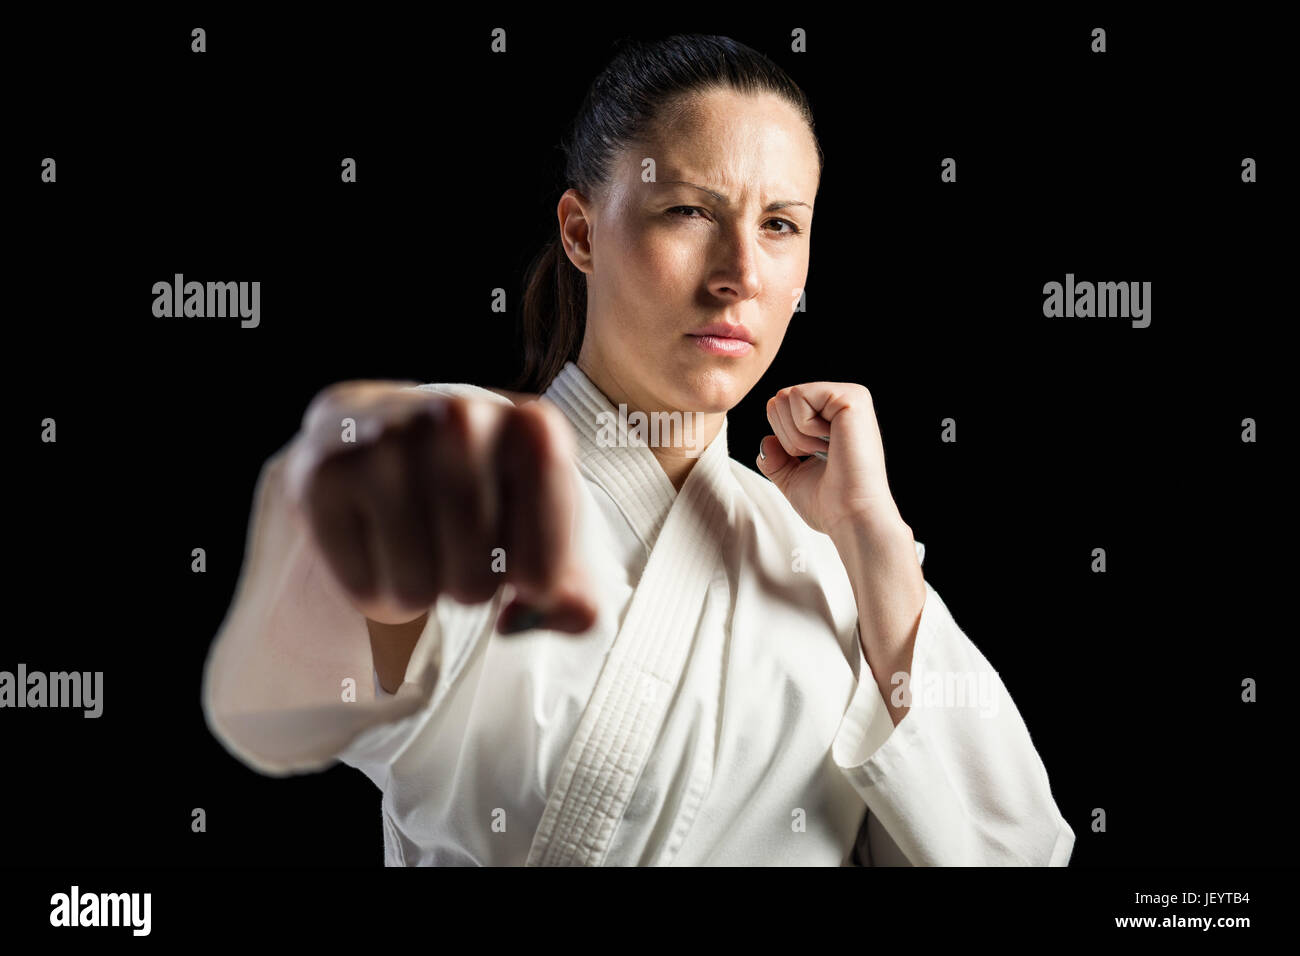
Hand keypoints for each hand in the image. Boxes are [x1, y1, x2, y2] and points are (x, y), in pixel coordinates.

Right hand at [283, 381, 597, 635]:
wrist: (381, 435)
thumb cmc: (482, 492)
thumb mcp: (540, 529)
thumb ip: (573, 587)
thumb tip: (575, 615)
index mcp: (532, 428)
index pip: (547, 558)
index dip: (539, 583)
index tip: (531, 581)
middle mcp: (460, 418)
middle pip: (476, 581)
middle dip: (471, 589)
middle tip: (458, 553)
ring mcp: (387, 440)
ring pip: (416, 589)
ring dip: (418, 591)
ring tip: (417, 546)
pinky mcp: (323, 473)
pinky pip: (360, 586)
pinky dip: (371, 587)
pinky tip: (375, 541)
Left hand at [755, 382, 904, 537]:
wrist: (850, 516)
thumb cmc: (830, 504)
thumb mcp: (794, 479)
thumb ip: (777, 459)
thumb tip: (766, 440)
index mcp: (832, 416)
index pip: (781, 409)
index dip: (783, 439)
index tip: (813, 459)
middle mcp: (843, 401)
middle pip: (780, 399)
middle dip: (787, 436)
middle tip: (820, 456)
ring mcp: (849, 396)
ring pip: (786, 396)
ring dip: (796, 435)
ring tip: (827, 451)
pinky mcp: (851, 397)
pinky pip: (798, 396)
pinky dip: (804, 428)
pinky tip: (831, 444)